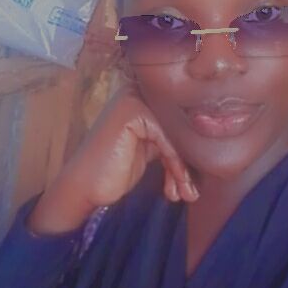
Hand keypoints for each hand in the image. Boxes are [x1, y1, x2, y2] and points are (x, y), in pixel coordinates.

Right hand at [27, 83, 197, 234]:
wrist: (84, 188)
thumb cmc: (114, 170)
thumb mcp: (149, 148)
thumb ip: (169, 136)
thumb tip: (203, 140)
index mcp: (140, 97)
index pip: (177, 120)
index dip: (188, 150)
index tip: (194, 181)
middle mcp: (136, 93)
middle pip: (178, 126)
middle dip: (188, 162)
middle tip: (192, 192)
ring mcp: (133, 100)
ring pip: (175, 135)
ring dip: (183, 170)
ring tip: (186, 194)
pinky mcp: (133, 113)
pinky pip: (166, 140)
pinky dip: (175, 166)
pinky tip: (173, 188)